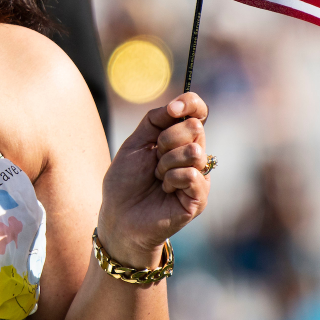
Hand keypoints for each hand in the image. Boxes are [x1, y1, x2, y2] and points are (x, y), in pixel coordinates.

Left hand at [98, 93, 209, 267]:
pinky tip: (165, 189)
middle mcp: (194, 154)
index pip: (197, 111)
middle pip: (195, 127)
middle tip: (154, 156)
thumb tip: (176, 105)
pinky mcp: (200, 196)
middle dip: (167, 138)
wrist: (119, 215)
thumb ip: (154, 121)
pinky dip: (171, 178)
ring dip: (166, 162)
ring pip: (194, 151)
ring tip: (157, 177)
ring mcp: (199, 175)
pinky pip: (192, 174)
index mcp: (179, 138)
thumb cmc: (125, 181)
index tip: (173, 109)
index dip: (190, 104)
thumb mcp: (135, 143)